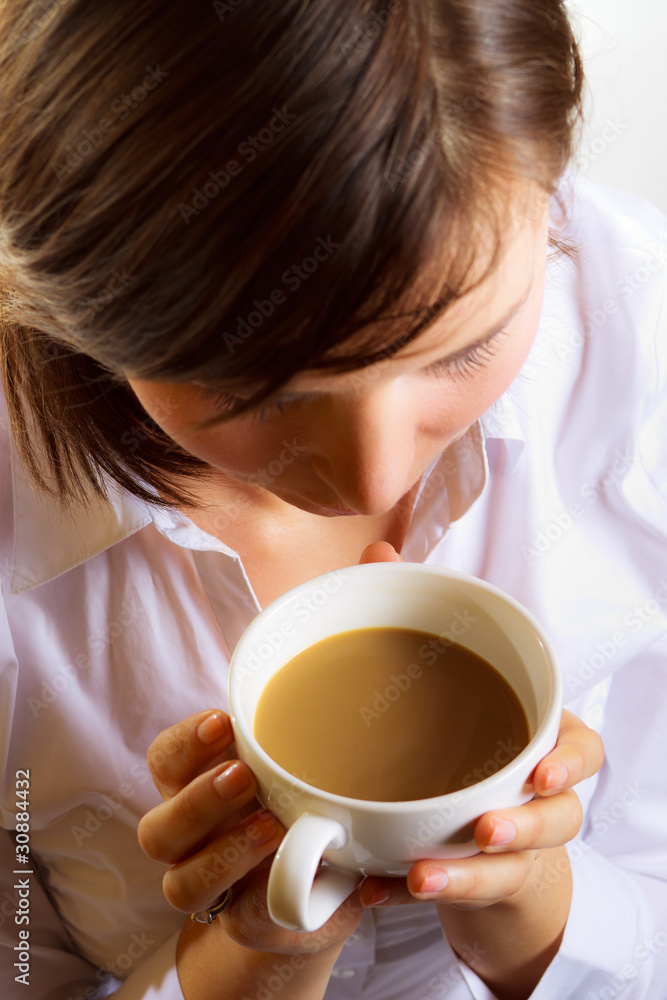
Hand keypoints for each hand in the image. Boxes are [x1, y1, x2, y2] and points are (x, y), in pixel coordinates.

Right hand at [137, 710, 361, 956]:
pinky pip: (243, 918)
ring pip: (183, 884)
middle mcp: (188, 842)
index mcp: (193, 788)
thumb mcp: (293, 760)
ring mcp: (211, 887)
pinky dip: (270, 894)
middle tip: (244, 775)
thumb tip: (323, 673)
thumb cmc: (300, 801)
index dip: (184, 743)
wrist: (319, 882)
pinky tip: (302, 872)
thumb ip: (290, 730)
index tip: (222, 721)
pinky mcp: (248, 922)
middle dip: (198, 801)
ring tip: (273, 826)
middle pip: (158, 831)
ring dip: (225, 852)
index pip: (163, 761)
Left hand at [355, 541, 604, 918]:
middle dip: (523, 826)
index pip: (581, 747)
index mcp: (538, 740)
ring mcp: (514, 845)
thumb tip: (378, 549)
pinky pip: (458, 894)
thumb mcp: (446, 672)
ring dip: (468, 873)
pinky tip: (376, 889)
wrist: (477, 815)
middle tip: (483, 829)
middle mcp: (536, 795)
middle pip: (557, 816)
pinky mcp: (484, 881)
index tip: (541, 769)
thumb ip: (416, 606)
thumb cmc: (467, 732)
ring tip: (422, 875)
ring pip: (511, 866)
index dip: (570, 760)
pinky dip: (415, 892)